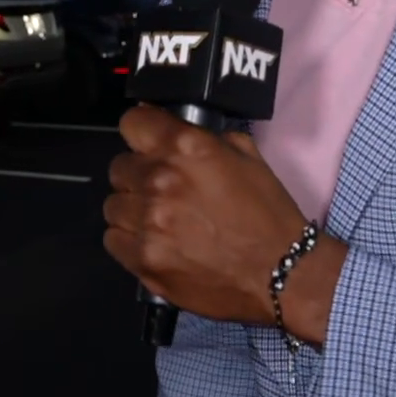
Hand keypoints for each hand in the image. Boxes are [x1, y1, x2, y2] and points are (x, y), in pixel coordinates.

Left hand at [104, 105, 344, 339]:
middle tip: (162, 191)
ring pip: (113, 205)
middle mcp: (159, 180)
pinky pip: (113, 239)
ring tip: (158, 221)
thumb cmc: (268, 213)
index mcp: (185, 148)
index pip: (133, 122)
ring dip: (132, 209)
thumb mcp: (248, 158)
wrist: (282, 274)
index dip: (141, 132)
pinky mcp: (143, 259)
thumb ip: (206, 140)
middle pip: (119, 167)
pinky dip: (129, 240)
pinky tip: (155, 243)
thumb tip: (176, 132)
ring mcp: (147, 222)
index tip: (148, 143)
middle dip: (138, 175)